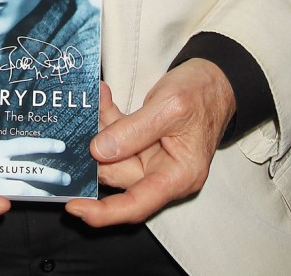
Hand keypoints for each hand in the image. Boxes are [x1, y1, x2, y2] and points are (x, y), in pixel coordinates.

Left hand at [65, 60, 235, 225]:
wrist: (215, 78)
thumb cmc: (202, 93)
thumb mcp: (169, 107)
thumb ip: (135, 131)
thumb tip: (99, 151)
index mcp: (178, 175)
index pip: (137, 204)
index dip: (105, 211)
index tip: (75, 207)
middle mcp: (164, 173)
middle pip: (119, 174)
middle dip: (96, 151)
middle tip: (78, 126)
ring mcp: (153, 158)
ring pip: (113, 152)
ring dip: (100, 127)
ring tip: (96, 99)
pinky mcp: (144, 142)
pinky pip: (119, 135)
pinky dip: (108, 117)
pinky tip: (103, 96)